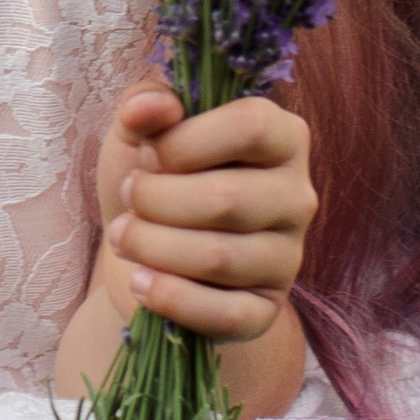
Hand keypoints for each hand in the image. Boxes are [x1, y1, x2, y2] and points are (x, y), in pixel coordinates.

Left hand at [92, 79, 314, 346]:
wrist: (141, 252)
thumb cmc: (152, 177)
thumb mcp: (141, 131)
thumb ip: (145, 105)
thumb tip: (151, 107)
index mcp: (281, 137)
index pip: (252, 126)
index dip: (186, 140)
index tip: (148, 153)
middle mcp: (296, 197)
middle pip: (229, 199)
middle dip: (155, 199)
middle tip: (128, 196)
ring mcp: (287, 259)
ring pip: (220, 258)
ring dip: (151, 246)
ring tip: (123, 236)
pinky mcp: (264, 311)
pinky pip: (226, 314)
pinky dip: (170, 298)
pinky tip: (140, 281)